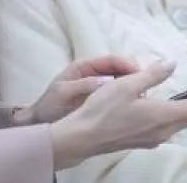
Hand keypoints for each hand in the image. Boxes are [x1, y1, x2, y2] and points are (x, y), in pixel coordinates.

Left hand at [20, 55, 138, 125]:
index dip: (128, 64)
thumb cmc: (49, 107)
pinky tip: (136, 108)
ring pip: (124, 82)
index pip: (113, 60)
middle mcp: (95, 74)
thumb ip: (83, 85)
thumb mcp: (63, 93)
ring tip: (143, 99)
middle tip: (146, 89)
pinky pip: (120, 96)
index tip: (141, 74)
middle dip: (136, 76)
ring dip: (134, 88)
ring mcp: (100, 87)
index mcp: (85, 67)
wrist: (40, 125)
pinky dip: (129, 99)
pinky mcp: (102, 101)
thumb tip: (107, 81)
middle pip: (122, 68)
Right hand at [50, 60, 186, 169]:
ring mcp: (155, 138)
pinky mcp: (145, 140)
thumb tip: (170, 65)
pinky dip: (182, 114)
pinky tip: (177, 106)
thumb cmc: (102, 110)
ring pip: (184, 122)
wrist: (82, 138)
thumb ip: (152, 75)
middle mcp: (164, 130)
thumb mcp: (127, 84)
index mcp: (164, 115)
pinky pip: (171, 125)